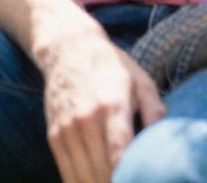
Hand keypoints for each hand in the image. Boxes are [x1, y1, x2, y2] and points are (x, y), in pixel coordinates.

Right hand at [41, 30, 164, 182]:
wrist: (65, 48)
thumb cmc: (110, 66)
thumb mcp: (141, 82)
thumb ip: (155, 113)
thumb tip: (163, 145)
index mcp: (110, 106)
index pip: (120, 156)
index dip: (129, 178)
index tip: (137, 181)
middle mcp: (84, 119)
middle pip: (102, 171)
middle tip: (128, 182)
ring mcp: (66, 127)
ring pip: (83, 174)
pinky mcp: (54, 133)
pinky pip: (66, 169)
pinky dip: (78, 182)